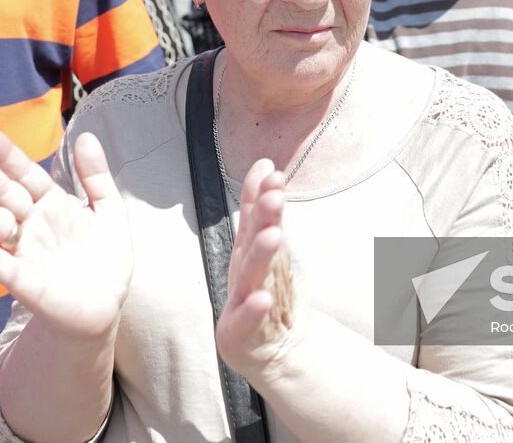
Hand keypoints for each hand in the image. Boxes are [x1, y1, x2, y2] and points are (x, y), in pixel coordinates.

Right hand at [0, 127, 132, 341]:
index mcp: (51, 204)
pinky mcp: (21, 281)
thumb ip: (96, 175)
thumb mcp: (108, 211)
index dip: (6, 156)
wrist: (106, 309)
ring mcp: (23, 251)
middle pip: (2, 193)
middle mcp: (31, 224)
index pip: (25, 175)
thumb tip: (85, 135)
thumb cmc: (105, 260)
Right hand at [215, 159, 299, 379]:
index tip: (272, 172)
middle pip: (252, 243)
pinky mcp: (237, 335)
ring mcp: (239, 302)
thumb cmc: (263, 291)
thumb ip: (260, 207)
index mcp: (248, 252)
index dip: (260, 196)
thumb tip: (265, 163)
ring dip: (260, 256)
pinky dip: (253, 310)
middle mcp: (242, 273)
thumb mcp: (264, 246)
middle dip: (262, 218)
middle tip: (275, 195)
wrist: (272, 349)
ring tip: (273, 235)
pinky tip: (262, 298)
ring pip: (250, 277)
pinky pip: (246, 321)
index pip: (253, 220)